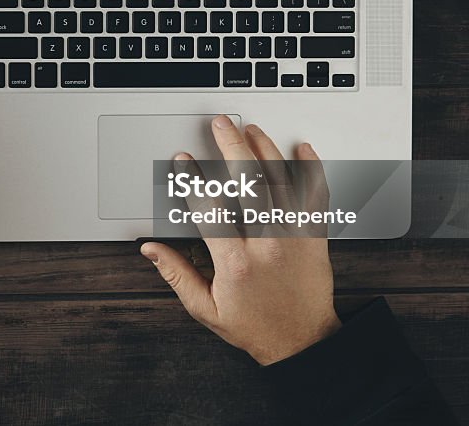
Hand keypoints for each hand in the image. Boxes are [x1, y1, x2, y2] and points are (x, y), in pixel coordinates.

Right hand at [140, 116, 339, 364]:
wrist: (303, 343)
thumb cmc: (255, 327)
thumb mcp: (206, 308)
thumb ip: (177, 275)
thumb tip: (151, 250)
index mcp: (236, 262)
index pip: (210, 209)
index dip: (193, 179)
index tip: (184, 160)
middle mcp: (267, 244)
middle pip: (249, 184)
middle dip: (231, 147)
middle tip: (220, 125)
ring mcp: (295, 238)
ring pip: (281, 183)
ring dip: (265, 150)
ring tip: (252, 130)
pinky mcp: (316, 238)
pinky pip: (316, 197)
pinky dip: (311, 170)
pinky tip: (303, 150)